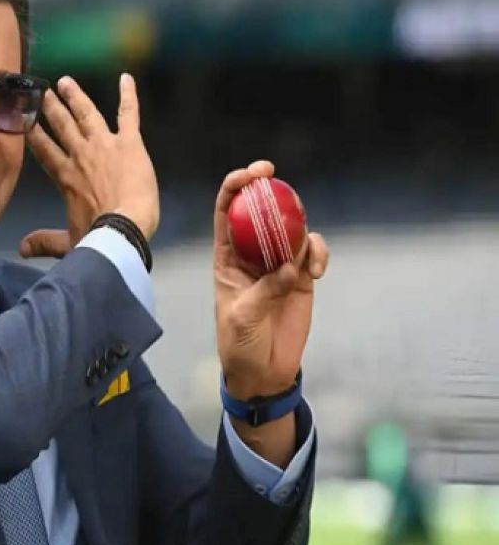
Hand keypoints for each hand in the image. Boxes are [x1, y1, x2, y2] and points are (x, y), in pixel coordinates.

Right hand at [20, 73, 158, 257]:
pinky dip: (128, 95)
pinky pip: (128, 114)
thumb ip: (45, 242)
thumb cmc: (95, 238)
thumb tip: (22, 250)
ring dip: (76, 96)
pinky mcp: (129, 143)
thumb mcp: (67, 242)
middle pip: (62, 126)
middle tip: (43, 92)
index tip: (25, 119)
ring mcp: (105, 145)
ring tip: (66, 82)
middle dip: (52, 108)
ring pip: (87, 113)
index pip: (44, 149)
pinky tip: (126, 78)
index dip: (33, 134)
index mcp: (65, 177)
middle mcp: (80, 155)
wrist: (123, 230)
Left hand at [214, 161, 329, 399]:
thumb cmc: (240, 344)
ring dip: (301, 229)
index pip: (228, 212)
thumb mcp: (243, 318)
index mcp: (226, 256)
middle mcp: (252, 253)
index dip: (235, 186)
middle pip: (262, 210)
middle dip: (271, 188)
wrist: (263, 371)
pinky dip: (318, 253)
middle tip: (277, 176)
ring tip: (305, 260)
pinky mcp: (301, 277)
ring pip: (292, 227)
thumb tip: (289, 270)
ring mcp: (278, 263)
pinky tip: (317, 271)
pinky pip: (313, 252)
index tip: (251, 173)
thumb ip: (265, 291)